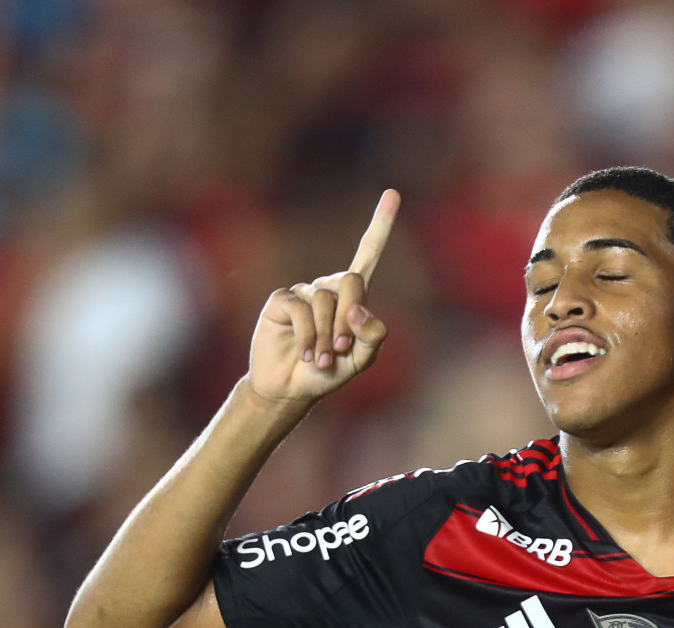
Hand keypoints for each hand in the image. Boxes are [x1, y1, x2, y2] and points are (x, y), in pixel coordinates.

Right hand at [247, 189, 399, 407]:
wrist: (291, 388)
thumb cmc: (328, 373)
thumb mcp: (360, 361)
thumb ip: (372, 337)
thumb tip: (358, 309)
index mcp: (353, 297)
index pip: (368, 254)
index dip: (381, 225)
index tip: (393, 193)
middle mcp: (329, 287)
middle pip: (352, 282)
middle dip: (350, 320)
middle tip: (342, 349)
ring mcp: (304, 292)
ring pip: (326, 301)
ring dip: (327, 338)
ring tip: (321, 359)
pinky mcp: (281, 300)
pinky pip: (301, 310)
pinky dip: (309, 337)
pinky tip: (306, 354)